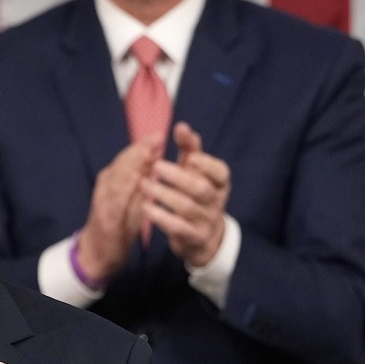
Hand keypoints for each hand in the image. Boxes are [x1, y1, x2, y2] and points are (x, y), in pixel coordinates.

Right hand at [79, 135, 162, 279]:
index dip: (143, 145)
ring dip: (132, 163)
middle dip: (139, 149)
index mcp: (113, 178)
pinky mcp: (105, 216)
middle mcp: (106, 184)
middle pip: (122, 162)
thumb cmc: (119, 224)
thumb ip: (141, 180)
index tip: (160, 135)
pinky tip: (138, 181)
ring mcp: (103, 199)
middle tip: (157, 138)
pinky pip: (115, 199)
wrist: (98, 252)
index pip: (128, 157)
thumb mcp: (132, 199)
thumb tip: (156, 160)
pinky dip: (126, 188)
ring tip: (148, 153)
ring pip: (117, 176)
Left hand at [143, 122, 230, 266]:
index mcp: (219, 183)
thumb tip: (181, 126)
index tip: (189, 157)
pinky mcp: (193, 238)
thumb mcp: (196, 172)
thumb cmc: (195, 195)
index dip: (206, 165)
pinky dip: (161, 217)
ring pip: (187, 207)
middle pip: (200, 189)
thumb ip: (190, 149)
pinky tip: (145, 207)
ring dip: (163, 194)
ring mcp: (206, 221)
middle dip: (178, 176)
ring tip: (144, 184)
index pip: (220, 172)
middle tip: (155, 166)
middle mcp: (216, 202)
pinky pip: (178, 228)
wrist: (202, 237)